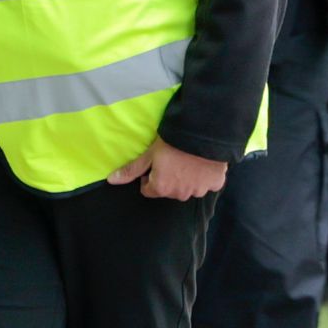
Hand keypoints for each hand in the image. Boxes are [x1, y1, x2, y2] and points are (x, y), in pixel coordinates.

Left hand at [107, 140, 228, 201]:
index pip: (148, 190)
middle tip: (171, 160)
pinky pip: (208, 184)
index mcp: (162, 188)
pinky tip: (202, 163)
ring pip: (188, 188)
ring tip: (186, 160)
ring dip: (186, 179)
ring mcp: (199, 190)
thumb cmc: (172, 143)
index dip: (147, 177)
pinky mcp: (215, 184)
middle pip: (168, 190)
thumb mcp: (149, 154)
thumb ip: (132, 170)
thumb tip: (111, 180)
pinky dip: (204, 177)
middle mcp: (180, 194)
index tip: (153, 165)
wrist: (202, 134)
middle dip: (167, 179)